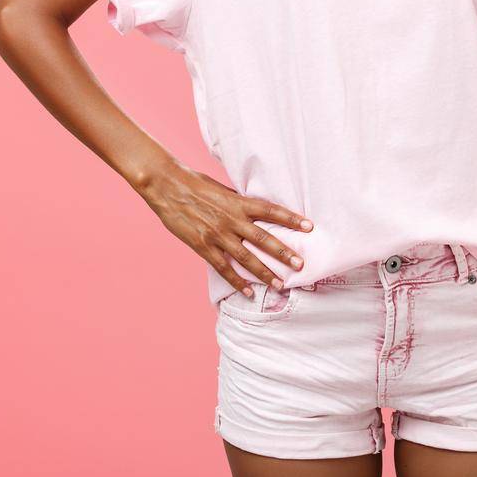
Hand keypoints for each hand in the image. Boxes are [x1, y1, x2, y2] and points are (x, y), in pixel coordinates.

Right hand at [135, 159, 313, 298]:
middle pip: (263, 238)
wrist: (167, 186)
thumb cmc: (196, 184)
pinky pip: (223, 267)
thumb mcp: (223, 190)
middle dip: (283, 253)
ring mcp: (217, 234)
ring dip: (264, 272)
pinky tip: (248, 291)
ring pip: (246, 257)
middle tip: (301, 265)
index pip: (271, 210)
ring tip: (280, 284)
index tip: (309, 226)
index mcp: (238, 202)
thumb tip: (259, 212)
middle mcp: (231, 219)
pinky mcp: (203, 246)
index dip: (291, 218)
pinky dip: (236, 281)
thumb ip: (240, 203)